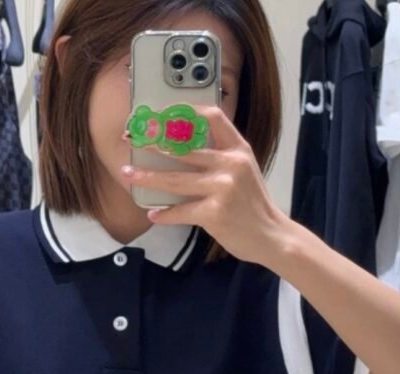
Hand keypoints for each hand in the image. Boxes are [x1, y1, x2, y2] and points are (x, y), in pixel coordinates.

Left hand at [120, 103, 298, 265]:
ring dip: (148, 178)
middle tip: (133, 141)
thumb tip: (181, 149)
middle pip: (184, 149)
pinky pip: (181, 211)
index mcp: (238, 150)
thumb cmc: (253, 205)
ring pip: (175, 180)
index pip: (213, 117)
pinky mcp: (215, 213)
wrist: (271, 236)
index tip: (162, 113)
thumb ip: (221, 158)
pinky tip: (153, 214)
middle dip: (154, 144)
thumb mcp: (244, 171)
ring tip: (129, 174)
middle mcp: (231, 165)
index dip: (186, 112)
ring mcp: (223, 189)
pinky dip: (165, 214)